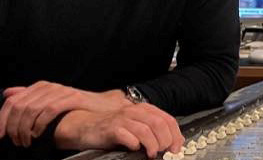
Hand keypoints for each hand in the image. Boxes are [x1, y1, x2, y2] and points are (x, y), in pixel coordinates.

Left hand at [0, 81, 129, 146]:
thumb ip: (28, 97)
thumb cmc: (74, 107)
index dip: (2, 119)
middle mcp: (48, 86)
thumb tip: (6, 93)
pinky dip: (40, 125)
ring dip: (25, 130)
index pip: (12, 101)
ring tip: (27, 142)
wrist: (101, 106)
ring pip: (32, 110)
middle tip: (17, 142)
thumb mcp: (48, 100)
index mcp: (39, 87)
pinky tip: (39, 135)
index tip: (0, 135)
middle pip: (19, 107)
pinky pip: (49, 111)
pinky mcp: (72, 98)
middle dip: (14, 128)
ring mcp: (61, 91)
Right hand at [53, 105, 183, 157]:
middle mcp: (135, 111)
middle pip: (159, 123)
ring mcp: (123, 119)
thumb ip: (152, 130)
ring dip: (152, 144)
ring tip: (152, 153)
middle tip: (164, 152)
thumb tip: (171, 144)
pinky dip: (134, 143)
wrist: (86, 126)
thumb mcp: (136, 126)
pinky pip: (127, 136)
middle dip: (165, 140)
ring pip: (146, 129)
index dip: (176, 135)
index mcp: (144, 110)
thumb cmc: (113, 128)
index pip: (168, 119)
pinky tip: (135, 148)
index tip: (176, 148)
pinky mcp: (111, 129)